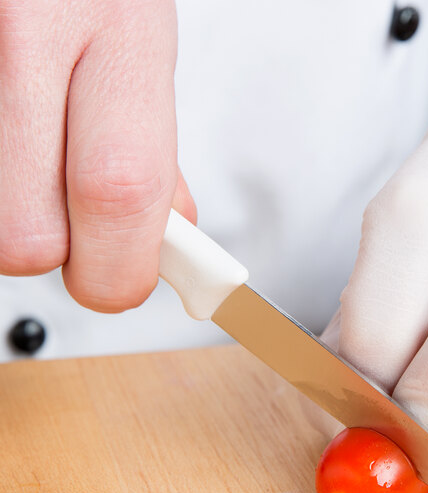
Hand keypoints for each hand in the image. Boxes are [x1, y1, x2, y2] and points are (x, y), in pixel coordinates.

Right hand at [0, 0, 194, 311]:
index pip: (119, 195)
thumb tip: (169, 240)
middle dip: (54, 254)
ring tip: (32, 160)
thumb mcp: (142, 49)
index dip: (118, 270)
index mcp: (121, 34)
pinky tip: (9, 139)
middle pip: (25, 236)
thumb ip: (153, 154)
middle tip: (68, 226)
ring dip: (12, 214)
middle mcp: (27, 32)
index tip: (122, 282)